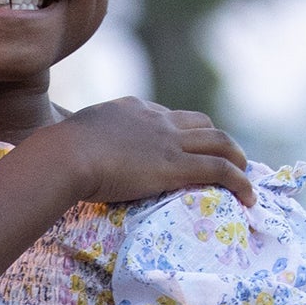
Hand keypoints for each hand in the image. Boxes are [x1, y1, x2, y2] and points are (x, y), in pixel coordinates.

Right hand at [63, 97, 254, 207]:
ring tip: (245, 175)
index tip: (183, 147)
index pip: (165, 116)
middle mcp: (156, 119)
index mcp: (131, 109)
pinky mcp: (176, 165)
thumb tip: (61, 151)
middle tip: (223, 158)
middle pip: (200, 123)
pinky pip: (220, 169)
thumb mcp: (72, 135)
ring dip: (236, 157)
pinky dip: (239, 180)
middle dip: (215, 139)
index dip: (179, 132)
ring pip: (219, 141)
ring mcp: (169, 141)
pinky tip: (248, 196)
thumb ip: (81, 140)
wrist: (67, 154)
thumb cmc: (57, 151)